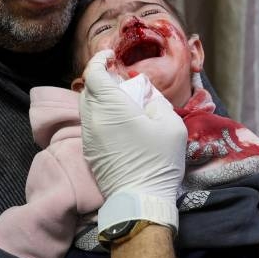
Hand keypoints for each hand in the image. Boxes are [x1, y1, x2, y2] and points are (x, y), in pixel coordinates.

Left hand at [79, 50, 186, 203]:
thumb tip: (143, 92)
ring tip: (122, 103)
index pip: (93, 73)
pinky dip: (100, 116)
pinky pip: (90, 124)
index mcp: (111, 106)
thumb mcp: (171, 124)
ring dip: (100, 99)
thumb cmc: (159, 160)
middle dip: (101, 79)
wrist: (141, 199)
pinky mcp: (89, 152)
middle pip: (88, 89)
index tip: (112, 58)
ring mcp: (88, 137)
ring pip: (87, 107)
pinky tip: (118, 124)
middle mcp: (93, 119)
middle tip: (122, 81)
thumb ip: (155, 100)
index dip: (100, 61)